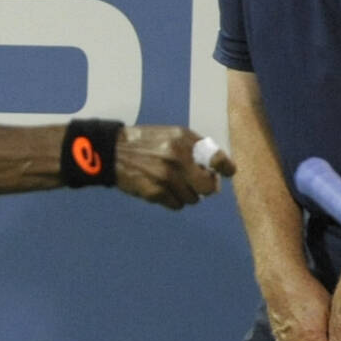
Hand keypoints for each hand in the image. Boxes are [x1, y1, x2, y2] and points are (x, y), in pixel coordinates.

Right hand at [113, 124, 227, 208]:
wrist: (113, 150)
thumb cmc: (147, 142)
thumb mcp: (173, 135)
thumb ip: (195, 147)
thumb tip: (216, 169)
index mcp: (184, 141)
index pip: (216, 158)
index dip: (225, 168)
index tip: (227, 172)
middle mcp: (177, 158)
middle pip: (208, 187)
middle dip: (205, 188)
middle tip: (197, 184)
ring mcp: (166, 177)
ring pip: (193, 199)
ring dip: (186, 195)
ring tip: (172, 184)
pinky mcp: (155, 192)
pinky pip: (177, 205)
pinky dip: (172, 200)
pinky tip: (161, 190)